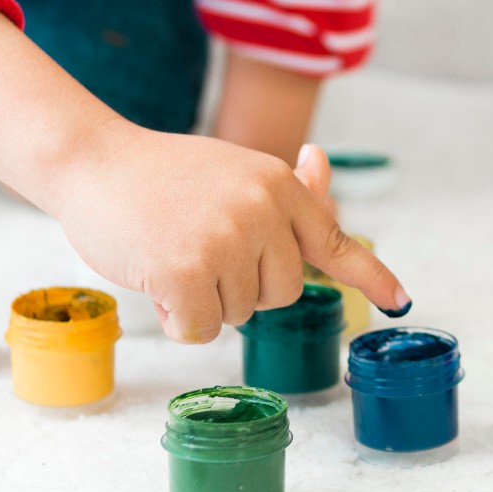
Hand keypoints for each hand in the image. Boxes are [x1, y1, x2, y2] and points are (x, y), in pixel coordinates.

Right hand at [56, 120, 410, 342]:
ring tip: (171, 253)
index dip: (370, 275)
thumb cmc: (159, 175)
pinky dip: (178, 319)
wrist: (91, 161)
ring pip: (238, 315)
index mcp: (277, 184)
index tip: (401, 301)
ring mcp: (225, 240)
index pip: (333, 239)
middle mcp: (261, 210)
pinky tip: (155, 279)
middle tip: (199, 250)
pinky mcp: (187, 271)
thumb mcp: (230, 172)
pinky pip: (201, 330)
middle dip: (242, 288)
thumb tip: (322, 166)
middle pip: (280, 294)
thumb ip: (279, 191)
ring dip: (205, 300)